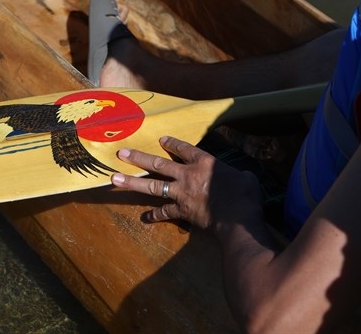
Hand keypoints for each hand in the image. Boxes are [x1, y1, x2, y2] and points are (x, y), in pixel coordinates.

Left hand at [111, 136, 261, 231]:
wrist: (238, 220)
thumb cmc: (246, 197)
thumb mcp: (246, 178)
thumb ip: (238, 174)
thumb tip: (242, 177)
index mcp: (205, 163)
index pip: (185, 148)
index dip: (172, 143)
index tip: (161, 139)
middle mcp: (188, 175)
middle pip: (158, 163)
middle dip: (138, 157)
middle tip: (121, 153)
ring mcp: (181, 194)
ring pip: (152, 185)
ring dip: (132, 182)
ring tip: (114, 179)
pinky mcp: (181, 211)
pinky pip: (164, 212)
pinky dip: (154, 215)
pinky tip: (144, 217)